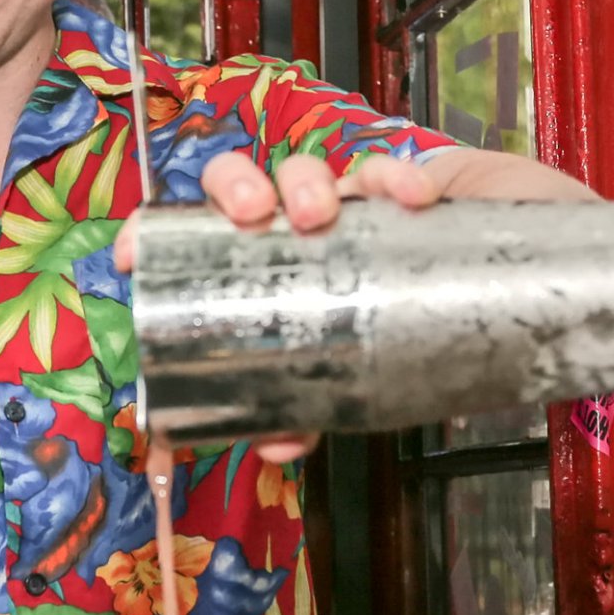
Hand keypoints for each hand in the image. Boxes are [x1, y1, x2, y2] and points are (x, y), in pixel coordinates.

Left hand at [109, 153, 452, 462]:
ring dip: (303, 181)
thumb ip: (303, 412)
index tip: (131, 258)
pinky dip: (392, 178)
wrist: (481, 298)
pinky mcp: (395, 190)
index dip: (150, 234)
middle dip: (235, 186)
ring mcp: (339, 202)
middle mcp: (286, 225)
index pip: (187, 233)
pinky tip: (410, 198)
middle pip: (237, 180)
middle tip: (252, 216)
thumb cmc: (385, 334)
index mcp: (252, 262)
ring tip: (318, 214)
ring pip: (303, 167)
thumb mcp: (337, 381)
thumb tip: (275, 447)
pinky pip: (385, 172)